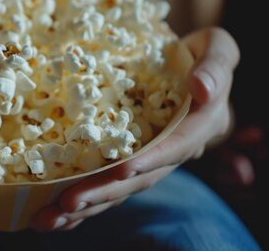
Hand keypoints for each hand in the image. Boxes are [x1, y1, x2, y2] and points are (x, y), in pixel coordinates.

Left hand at [31, 27, 238, 230]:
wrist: (193, 68)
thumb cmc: (203, 53)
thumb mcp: (218, 48)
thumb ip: (216, 67)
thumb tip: (201, 87)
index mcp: (199, 126)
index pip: (175, 148)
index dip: (150, 160)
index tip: (122, 170)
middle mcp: (175, 150)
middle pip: (141, 178)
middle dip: (105, 192)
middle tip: (68, 203)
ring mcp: (152, 158)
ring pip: (121, 188)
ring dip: (88, 205)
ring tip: (50, 219)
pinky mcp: (133, 158)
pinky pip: (110, 183)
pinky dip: (85, 200)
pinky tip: (54, 214)